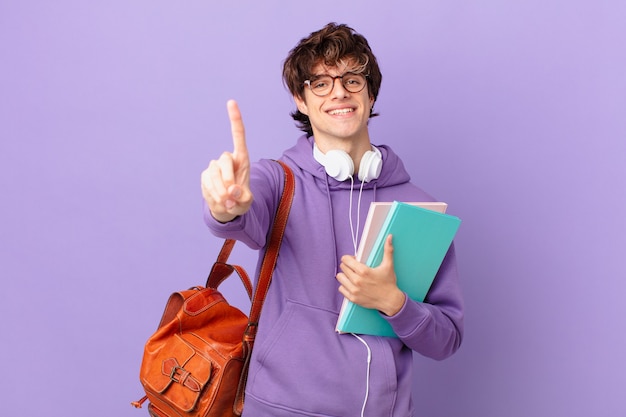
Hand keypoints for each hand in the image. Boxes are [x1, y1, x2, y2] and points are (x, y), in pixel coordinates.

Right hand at [201, 100, 252, 221]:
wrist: (226, 209)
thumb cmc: (240, 202)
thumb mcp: (246, 203)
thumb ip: (243, 198)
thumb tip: (233, 190)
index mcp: (242, 159)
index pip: (238, 136)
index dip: (235, 119)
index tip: (231, 101)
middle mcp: (227, 159)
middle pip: (224, 160)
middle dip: (228, 179)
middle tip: (231, 194)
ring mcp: (214, 167)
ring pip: (214, 174)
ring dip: (220, 190)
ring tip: (227, 201)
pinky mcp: (205, 175)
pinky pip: (207, 182)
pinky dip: (213, 194)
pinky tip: (219, 200)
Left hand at [336, 235, 405, 315]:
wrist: (390, 301)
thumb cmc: (389, 283)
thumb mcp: (388, 265)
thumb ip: (388, 250)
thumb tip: (389, 237)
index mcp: (364, 271)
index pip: (346, 260)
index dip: (349, 258)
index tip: (354, 260)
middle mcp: (357, 281)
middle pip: (343, 267)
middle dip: (348, 266)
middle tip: (355, 268)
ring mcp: (354, 290)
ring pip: (340, 277)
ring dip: (345, 276)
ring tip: (352, 276)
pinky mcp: (353, 298)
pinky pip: (341, 289)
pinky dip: (345, 286)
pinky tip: (352, 285)